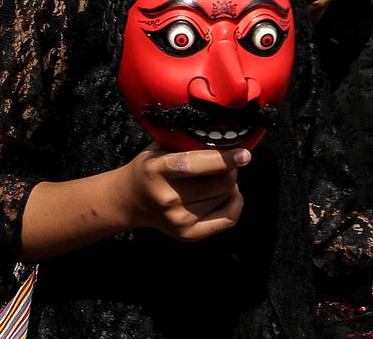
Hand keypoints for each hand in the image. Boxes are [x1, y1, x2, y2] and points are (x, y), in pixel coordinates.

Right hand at [119, 143, 248, 241]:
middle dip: (230, 170)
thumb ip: (185, 142)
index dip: (223, 159)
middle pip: (219, 183)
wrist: (128, 201)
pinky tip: (228, 194)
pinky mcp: (188, 234)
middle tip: (226, 163)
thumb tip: (223, 138)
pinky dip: (235, 203)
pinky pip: (228, 218)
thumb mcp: (158, 149)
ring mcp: (178, 219)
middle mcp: (167, 197)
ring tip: (218, 178)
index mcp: (156, 170)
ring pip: (225, 197)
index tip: (244, 154)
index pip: (194, 165)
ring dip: (229, 185)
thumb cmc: (148, 169)